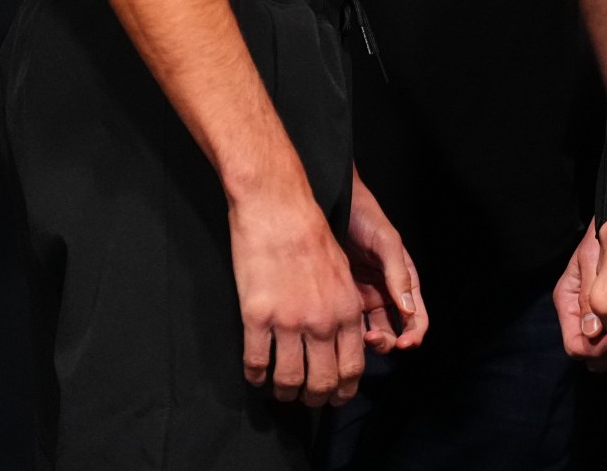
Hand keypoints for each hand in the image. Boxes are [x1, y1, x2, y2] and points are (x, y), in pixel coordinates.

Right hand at [227, 184, 366, 406]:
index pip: (351, 368)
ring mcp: (288, 321)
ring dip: (284, 391)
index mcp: (347, 311)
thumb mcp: (342, 272)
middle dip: (314, 398)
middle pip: (322, 382)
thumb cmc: (310, 234)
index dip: (342, 391)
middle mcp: (322, 321)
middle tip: (304, 400)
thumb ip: (344, 309)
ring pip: (288, 379)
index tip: (333, 397)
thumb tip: (341, 341)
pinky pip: (256, 361)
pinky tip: (254, 373)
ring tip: (278, 389)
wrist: (278, 207)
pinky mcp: (257, 315)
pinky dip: (255, 375)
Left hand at [345, 173, 426, 354]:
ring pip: (373, 331)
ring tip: (359, 336)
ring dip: (370, 341)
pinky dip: (349, 334)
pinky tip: (342, 332)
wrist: (331, 201)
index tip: (406, 343)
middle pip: (395, 330)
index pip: (417, 317)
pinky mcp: (342, 298)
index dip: (415, 334)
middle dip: (389, 341)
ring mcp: (364, 297)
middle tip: (374, 338)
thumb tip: (409, 310)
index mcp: (404, 280)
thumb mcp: (386, 241)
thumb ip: (398, 274)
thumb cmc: (364, 215)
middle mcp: (387, 292)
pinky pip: (349, 324)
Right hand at [555, 222, 606, 367]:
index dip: (598, 350)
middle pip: (591, 353)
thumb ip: (590, 293)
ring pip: (605, 350)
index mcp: (568, 299)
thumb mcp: (592, 257)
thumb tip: (591, 331)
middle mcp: (579, 311)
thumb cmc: (605, 235)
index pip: (576, 344)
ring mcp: (596, 314)